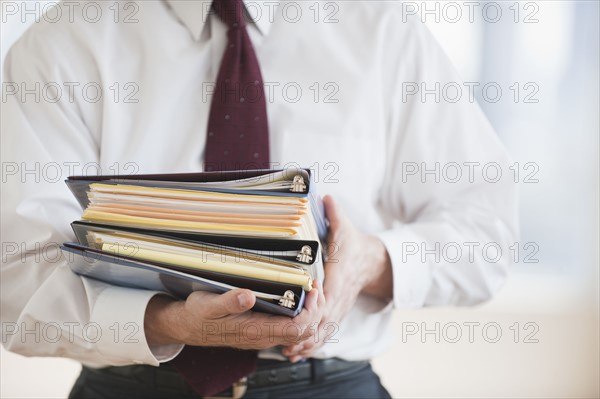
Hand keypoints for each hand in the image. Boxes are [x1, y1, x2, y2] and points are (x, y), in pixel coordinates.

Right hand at [145, 284, 324, 349]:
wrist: (189, 326)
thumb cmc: (199, 314)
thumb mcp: (209, 304)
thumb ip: (229, 302)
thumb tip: (248, 296)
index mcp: (256, 331)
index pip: (297, 329)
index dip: (310, 311)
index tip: (311, 290)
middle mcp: (265, 336)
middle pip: (306, 331)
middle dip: (316, 309)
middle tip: (315, 285)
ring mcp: (266, 335)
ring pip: (301, 331)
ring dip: (311, 311)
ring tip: (310, 288)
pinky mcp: (264, 330)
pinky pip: (292, 328)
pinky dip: (302, 313)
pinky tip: (298, 296)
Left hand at [282, 195, 392, 360]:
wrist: (371, 262)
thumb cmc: (353, 245)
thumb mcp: (345, 228)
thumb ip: (334, 214)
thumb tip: (325, 196)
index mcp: (339, 275)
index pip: (329, 292)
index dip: (316, 303)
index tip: (300, 311)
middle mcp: (339, 296)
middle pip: (324, 318)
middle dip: (305, 331)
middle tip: (285, 340)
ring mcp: (339, 308)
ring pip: (324, 330)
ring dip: (306, 343)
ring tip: (287, 352)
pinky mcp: (336, 315)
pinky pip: (324, 333)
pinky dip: (311, 345)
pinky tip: (296, 354)